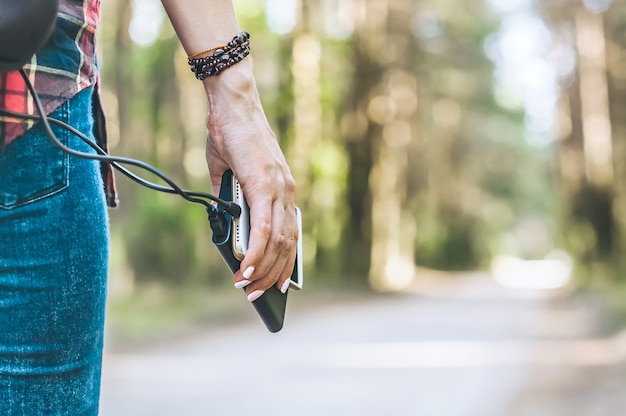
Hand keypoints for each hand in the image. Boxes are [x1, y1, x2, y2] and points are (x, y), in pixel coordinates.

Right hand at [203, 61, 297, 300]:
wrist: (232, 105)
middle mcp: (286, 192)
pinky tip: (246, 269)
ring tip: (248, 288)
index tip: (281, 283)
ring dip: (262, 269)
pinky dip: (255, 253)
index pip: (290, 234)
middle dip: (274, 274)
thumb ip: (229, 199)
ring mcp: (278, 189)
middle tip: (260, 294)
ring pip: (277, 241)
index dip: (287, 262)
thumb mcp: (228, 174)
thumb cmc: (230, 137)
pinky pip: (263, 228)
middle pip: (287, 244)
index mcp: (282, 190)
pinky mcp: (263, 185)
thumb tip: (225, 224)